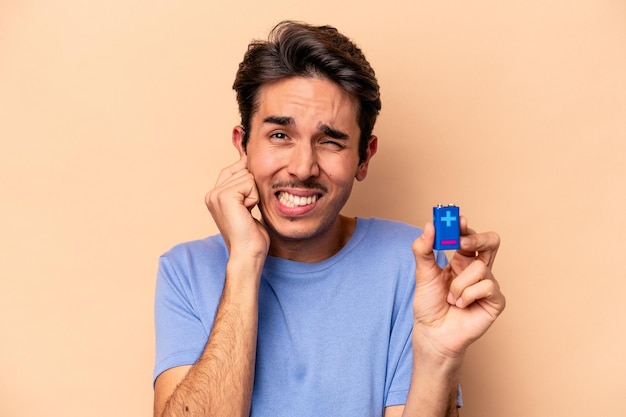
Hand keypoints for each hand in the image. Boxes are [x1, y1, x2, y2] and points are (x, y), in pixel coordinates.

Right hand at [205, 155, 269, 258]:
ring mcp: (216, 194)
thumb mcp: (245, 204)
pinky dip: (254, 198)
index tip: (249, 196)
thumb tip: (247, 161)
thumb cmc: (250, 234)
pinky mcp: (225, 196)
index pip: (232, 169)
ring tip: (246, 213)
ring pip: (247, 176)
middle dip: (252, 189)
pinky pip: (249, 183)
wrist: (247, 253)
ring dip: (254, 195)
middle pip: (242, 170)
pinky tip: (247, 212)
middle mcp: (212, 194)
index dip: (246, 176)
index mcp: (213, 196)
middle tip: (246, 211)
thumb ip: (243, 186)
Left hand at [411, 217, 505, 360]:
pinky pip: (486, 286)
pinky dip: (468, 295)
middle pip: (491, 241)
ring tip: (451, 298)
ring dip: (459, 284)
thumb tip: (429, 225)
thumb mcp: (423, 273)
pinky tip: (461, 305)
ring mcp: (488, 284)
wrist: (432, 333)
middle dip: (477, 238)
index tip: (456, 220)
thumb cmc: (429, 305)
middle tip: (460, 242)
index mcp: (461, 260)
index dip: (464, 226)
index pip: (468, 236)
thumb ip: (424, 249)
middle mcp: (477, 269)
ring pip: (479, 268)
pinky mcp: (496, 300)